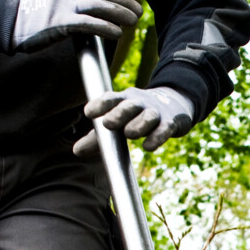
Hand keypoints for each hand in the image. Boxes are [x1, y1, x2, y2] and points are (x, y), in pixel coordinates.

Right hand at [12, 0, 141, 52]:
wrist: (10, 23)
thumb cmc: (34, 16)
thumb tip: (97, 9)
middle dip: (125, 2)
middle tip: (138, 12)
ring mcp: (64, 4)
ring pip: (100, 5)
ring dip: (120, 13)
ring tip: (132, 23)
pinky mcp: (60, 22)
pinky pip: (89, 23)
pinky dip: (106, 27)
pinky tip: (116, 33)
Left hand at [75, 86, 195, 154]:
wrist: (174, 104)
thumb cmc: (136, 116)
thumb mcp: (117, 122)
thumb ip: (97, 137)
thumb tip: (76, 151)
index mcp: (123, 100)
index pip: (111, 99)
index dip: (100, 104)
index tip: (88, 113)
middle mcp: (139, 103)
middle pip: (129, 105)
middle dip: (119, 113)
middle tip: (108, 123)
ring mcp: (156, 112)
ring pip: (148, 116)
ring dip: (139, 123)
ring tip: (129, 133)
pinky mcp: (171, 122)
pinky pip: (164, 129)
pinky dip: (157, 137)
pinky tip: (148, 146)